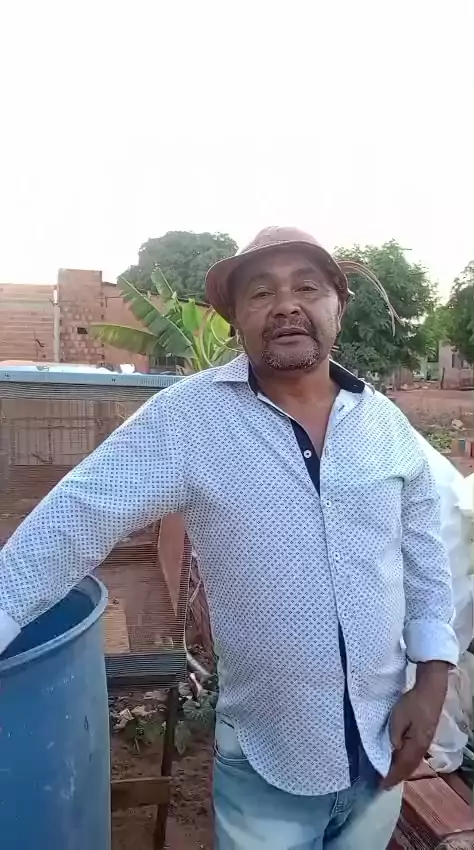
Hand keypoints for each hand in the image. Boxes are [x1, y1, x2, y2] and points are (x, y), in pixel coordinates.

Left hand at [381, 661, 448, 789]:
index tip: (380, 786)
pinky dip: (406, 764)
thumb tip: (392, 751)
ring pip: (412, 764)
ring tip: (390, 777)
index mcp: (415, 746)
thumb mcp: (398, 718)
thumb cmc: (412, 704)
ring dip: (401, 772)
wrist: (430, 692)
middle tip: (383, 785)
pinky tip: (400, 762)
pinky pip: (414, 757)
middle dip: (396, 777)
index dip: (390, 777)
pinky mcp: (425, 738)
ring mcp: (425, 744)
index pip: (401, 767)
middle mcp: (422, 749)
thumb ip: (395, 736)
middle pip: (408, 769)